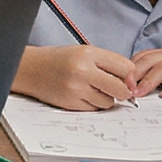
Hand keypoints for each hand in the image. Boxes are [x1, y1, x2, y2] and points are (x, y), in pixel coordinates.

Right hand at [16, 44, 140, 109]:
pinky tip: (81, 95)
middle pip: (121, 89)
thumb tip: (131, 83)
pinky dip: (92, 104)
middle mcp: (83, 71)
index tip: (124, 77)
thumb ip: (108, 63)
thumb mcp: (83, 52)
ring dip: (105, 98)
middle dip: (122, 91)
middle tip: (115, 88)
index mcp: (88, 54)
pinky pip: (94, 109)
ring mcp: (76, 89)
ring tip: (91, 89)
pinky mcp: (71, 103)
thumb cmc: (59, 59)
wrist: (29, 69)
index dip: (128, 75)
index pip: (126, 67)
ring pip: (108, 102)